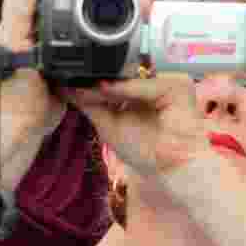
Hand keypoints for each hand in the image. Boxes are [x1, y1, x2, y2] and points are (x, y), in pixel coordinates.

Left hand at [0, 0, 70, 137]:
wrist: (24, 125)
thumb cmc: (17, 89)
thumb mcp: (16, 41)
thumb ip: (23, 8)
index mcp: (16, 24)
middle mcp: (27, 33)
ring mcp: (41, 49)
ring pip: (52, 14)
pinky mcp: (56, 66)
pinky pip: (65, 35)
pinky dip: (74, 22)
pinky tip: (84, 21)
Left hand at [63, 74, 206, 178]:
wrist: (169, 167)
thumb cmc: (145, 151)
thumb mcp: (109, 125)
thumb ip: (91, 105)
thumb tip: (65, 88)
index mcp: (143, 93)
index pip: (116, 81)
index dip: (93, 83)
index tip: (66, 83)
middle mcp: (158, 85)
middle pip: (123, 77)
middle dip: (97, 83)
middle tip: (69, 84)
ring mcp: (171, 83)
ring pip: (132, 78)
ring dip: (108, 85)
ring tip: (84, 90)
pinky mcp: (180, 87)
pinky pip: (147, 83)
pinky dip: (126, 88)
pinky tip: (105, 89)